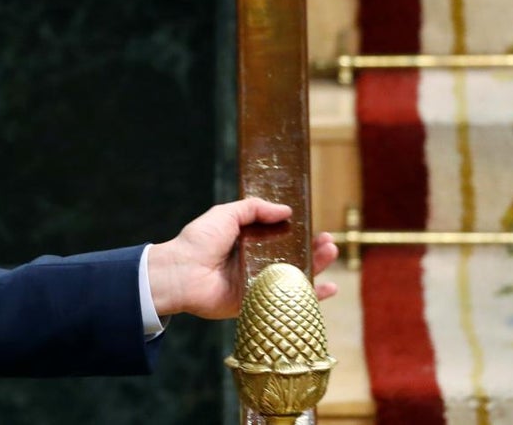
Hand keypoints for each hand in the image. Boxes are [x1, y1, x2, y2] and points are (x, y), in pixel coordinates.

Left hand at [146, 198, 338, 319]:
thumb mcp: (226, 214)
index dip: (298, 231)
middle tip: (329, 241)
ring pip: (294, 277)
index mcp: (246, 242)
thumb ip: (253, 209)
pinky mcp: (258, 304)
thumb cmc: (199, 241)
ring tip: (330, 252)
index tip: (314, 224)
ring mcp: (258, 284)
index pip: (279, 236)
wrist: (182, 273)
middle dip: (313, 249)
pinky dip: (310, 297)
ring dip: (316, 266)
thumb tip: (286, 210)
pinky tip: (329, 288)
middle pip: (292, 257)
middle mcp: (255, 263)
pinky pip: (288, 301)